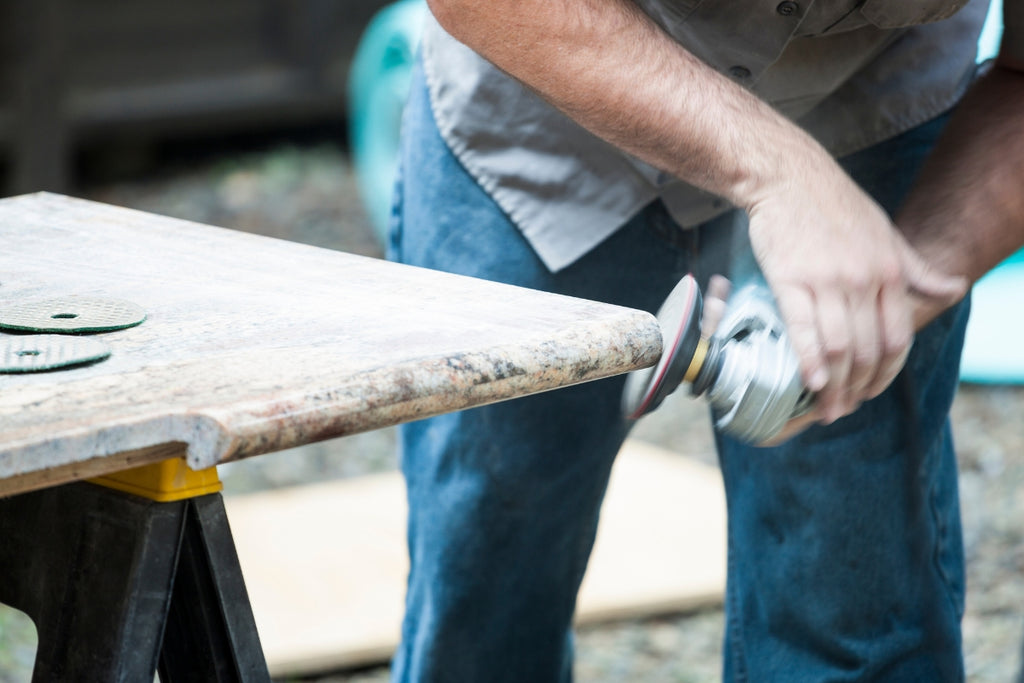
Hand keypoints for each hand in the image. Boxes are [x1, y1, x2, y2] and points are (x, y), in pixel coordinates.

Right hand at [746, 159, 966, 425]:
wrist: (788, 176)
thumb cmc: (834, 204)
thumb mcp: (886, 232)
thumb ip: (917, 269)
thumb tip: (955, 289)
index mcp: (889, 271)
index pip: (895, 338)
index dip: (885, 374)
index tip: (870, 392)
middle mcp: (863, 279)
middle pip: (866, 350)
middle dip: (858, 388)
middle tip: (844, 410)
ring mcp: (827, 280)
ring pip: (838, 346)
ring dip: (834, 385)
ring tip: (825, 407)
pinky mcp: (790, 279)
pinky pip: (802, 329)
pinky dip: (808, 361)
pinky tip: (808, 382)